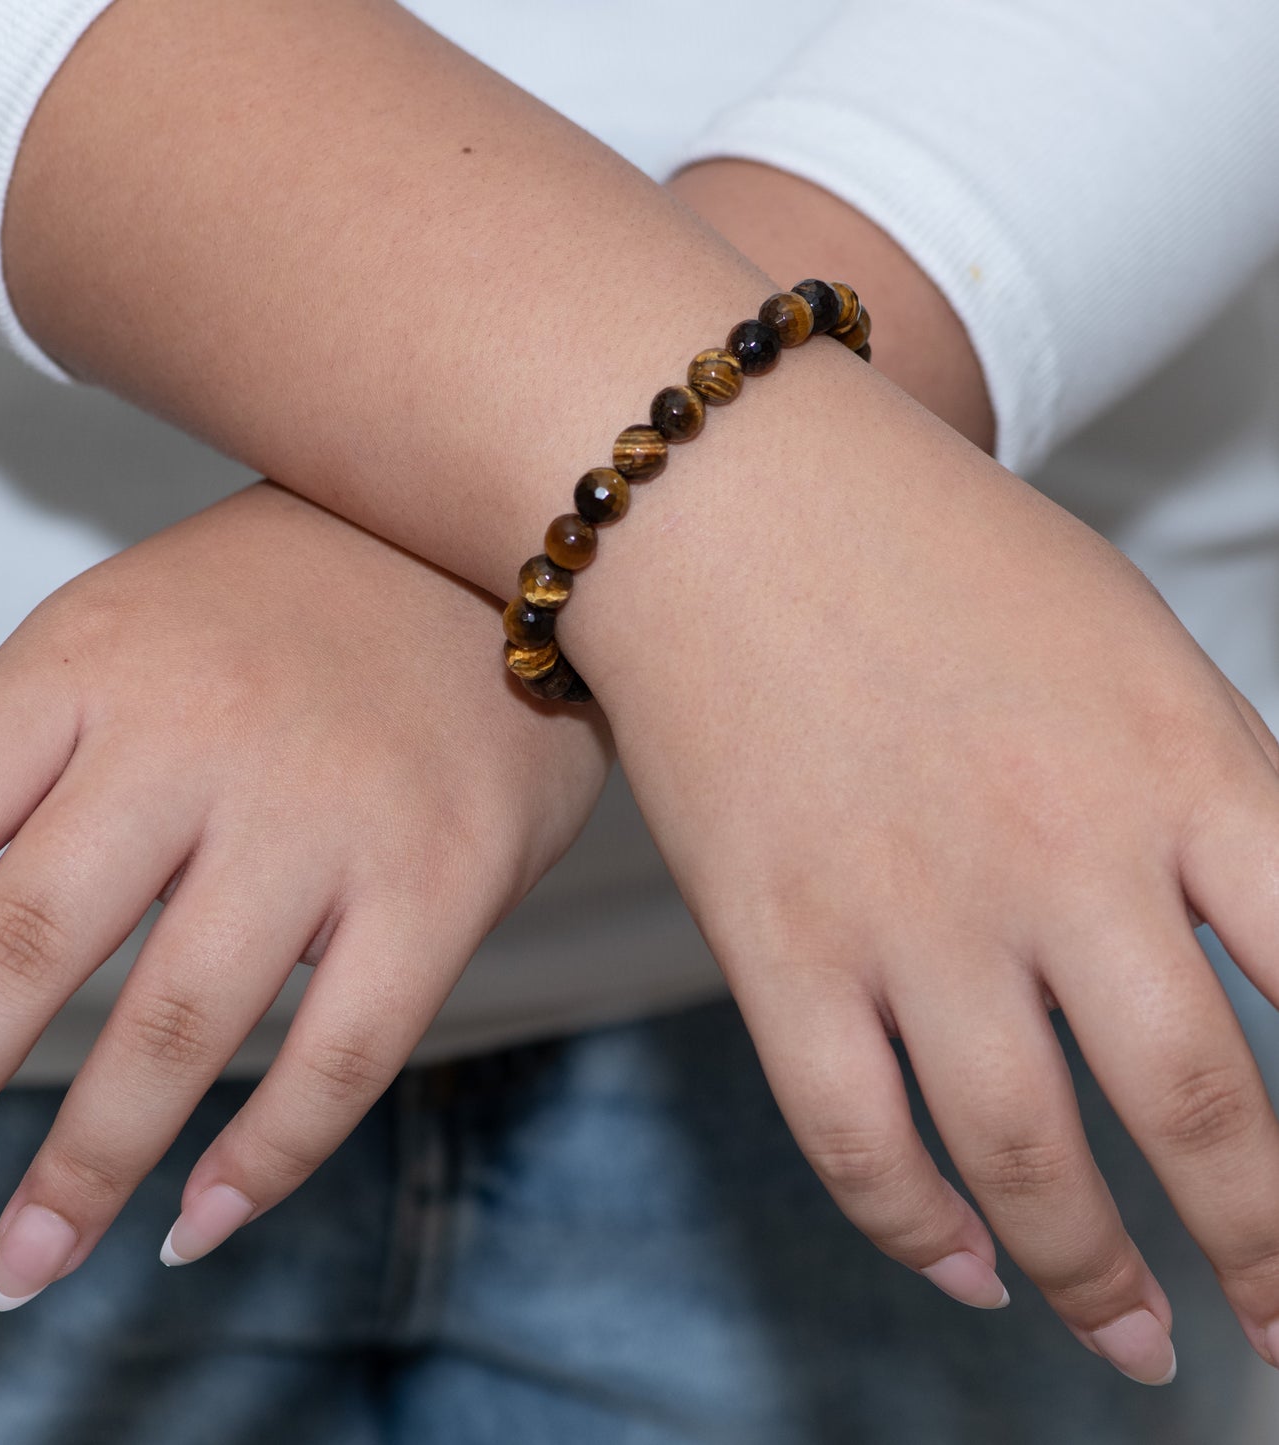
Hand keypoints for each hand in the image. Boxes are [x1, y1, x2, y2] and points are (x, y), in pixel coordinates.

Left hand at [0, 481, 609, 1305]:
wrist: (499, 555)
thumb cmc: (294, 605)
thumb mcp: (131, 624)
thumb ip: (27, 752)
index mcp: (97, 658)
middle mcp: (201, 734)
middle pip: (31, 941)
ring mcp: (326, 813)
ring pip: (179, 1025)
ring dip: (85, 1171)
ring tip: (24, 1263)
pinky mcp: (441, 880)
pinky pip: (341, 1053)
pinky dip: (262, 1161)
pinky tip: (197, 1223)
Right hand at [562, 338, 1278, 1385]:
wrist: (717, 492)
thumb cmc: (926, 547)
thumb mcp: (1123, 640)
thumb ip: (1209, 796)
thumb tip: (1255, 957)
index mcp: (1180, 762)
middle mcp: (1058, 856)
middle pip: (1207, 1119)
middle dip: (1266, 1263)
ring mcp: (909, 911)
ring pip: (1029, 1161)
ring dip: (1096, 1279)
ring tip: (1134, 1342)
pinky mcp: (777, 945)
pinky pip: (858, 1137)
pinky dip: (916, 1230)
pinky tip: (961, 1268)